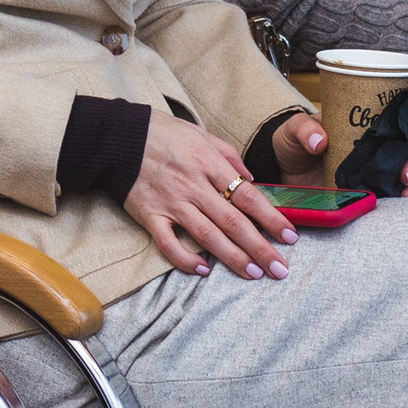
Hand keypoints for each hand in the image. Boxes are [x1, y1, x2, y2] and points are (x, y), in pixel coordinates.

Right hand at [125, 115, 296, 281]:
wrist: (118, 137)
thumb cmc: (164, 133)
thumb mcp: (202, 134)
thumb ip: (229, 156)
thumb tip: (251, 180)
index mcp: (208, 163)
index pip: (248, 195)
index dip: (271, 218)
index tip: (290, 236)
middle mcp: (193, 185)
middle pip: (233, 221)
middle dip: (259, 247)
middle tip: (279, 268)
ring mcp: (171, 202)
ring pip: (207, 235)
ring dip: (232, 257)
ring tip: (253, 273)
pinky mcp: (149, 215)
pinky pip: (167, 243)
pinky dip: (184, 259)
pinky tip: (202, 270)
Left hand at [270, 109, 407, 198]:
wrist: (283, 172)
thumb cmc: (293, 141)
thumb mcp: (294, 128)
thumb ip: (304, 129)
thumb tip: (320, 141)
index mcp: (364, 121)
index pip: (399, 114)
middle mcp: (375, 144)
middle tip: (406, 172)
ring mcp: (373, 169)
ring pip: (405, 172)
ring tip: (406, 193)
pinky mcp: (366, 191)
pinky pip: (389, 195)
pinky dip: (397, 199)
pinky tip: (397, 204)